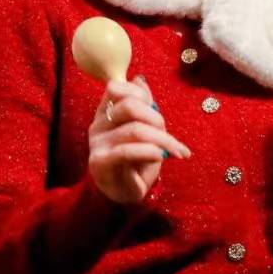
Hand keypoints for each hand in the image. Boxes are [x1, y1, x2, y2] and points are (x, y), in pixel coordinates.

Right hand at [87, 76, 190, 204]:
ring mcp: (97, 143)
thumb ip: (141, 106)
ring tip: (175, 151)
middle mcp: (98, 125)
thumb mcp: (143, 130)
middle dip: (157, 118)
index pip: (115, 87)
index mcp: (105, 113)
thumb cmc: (134, 162)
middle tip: (169, 135)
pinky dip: (151, 152)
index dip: (139, 93)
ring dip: (163, 140)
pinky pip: (129, 151)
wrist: (122, 194)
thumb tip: (140, 79)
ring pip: (135, 130)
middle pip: (130, 106)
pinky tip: (161, 158)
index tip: (156, 109)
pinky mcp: (100, 162)